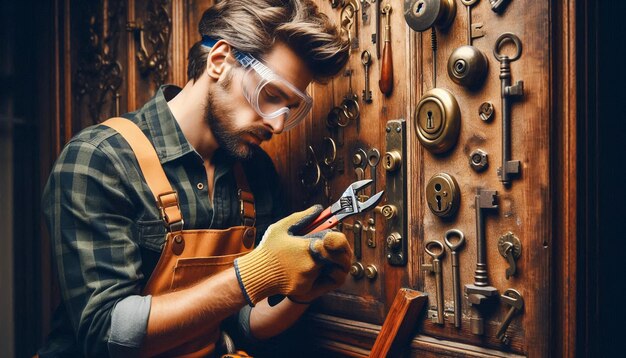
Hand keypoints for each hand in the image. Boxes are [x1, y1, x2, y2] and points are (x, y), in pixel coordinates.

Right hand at [234, 206, 351, 304]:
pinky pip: (313, 279)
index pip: (331, 241)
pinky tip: (293, 269)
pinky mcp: (305, 289)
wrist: (256, 274)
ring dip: (315, 262)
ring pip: (321, 268)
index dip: (328, 239)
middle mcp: (312, 265)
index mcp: (308, 247)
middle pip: (328, 256)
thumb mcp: (281, 228)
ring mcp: (309, 278)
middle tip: (308, 248)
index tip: (323, 237)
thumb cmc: (268, 249)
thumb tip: (319, 209)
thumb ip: (303, 217)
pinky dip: (307, 273)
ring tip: (296, 258)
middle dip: (322, 251)